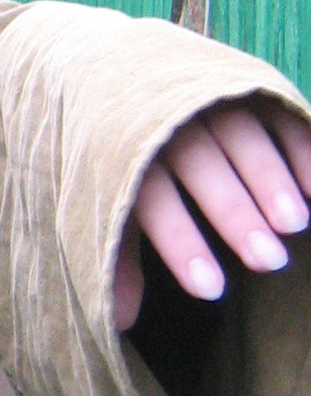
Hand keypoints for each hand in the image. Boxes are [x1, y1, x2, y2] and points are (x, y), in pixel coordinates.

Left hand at [116, 100, 310, 331]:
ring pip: (239, 134)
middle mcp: (164, 121)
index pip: (152, 199)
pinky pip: (272, 111)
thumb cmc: (116, 163)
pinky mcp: (240, 86)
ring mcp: (204, 98)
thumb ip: (118, 257)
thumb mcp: (103, 205)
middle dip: (234, 214)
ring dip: (269, 178)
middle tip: (269, 262)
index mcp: (122, 152)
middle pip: (200, 164)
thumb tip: (117, 321)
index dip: (181, 244)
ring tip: (296, 224)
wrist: (116, 74)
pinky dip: (298, 145)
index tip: (212, 291)